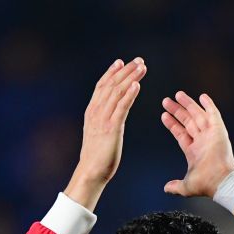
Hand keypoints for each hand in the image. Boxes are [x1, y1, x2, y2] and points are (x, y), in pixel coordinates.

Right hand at [64, 57, 146, 210]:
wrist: (91, 171)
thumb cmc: (96, 155)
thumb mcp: (97, 132)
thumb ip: (102, 119)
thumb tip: (110, 114)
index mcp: (92, 112)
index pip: (101, 86)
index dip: (111, 72)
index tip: (121, 62)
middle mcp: (96, 111)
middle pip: (111, 85)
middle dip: (125, 71)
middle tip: (139, 61)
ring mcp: (103, 119)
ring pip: (117, 92)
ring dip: (130, 78)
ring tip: (142, 68)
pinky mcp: (112, 128)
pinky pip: (121, 107)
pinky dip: (129, 94)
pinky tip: (137, 85)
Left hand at [161, 91, 233, 198]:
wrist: (220, 180)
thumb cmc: (206, 184)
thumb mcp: (186, 186)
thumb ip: (175, 186)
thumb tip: (167, 188)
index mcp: (194, 151)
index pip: (180, 133)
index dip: (172, 124)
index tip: (164, 115)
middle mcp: (202, 141)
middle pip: (187, 121)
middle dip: (177, 111)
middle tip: (167, 101)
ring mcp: (210, 134)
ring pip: (197, 115)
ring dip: (188, 104)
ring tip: (177, 95)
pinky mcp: (219, 130)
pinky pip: (213, 114)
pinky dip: (208, 105)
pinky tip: (202, 96)